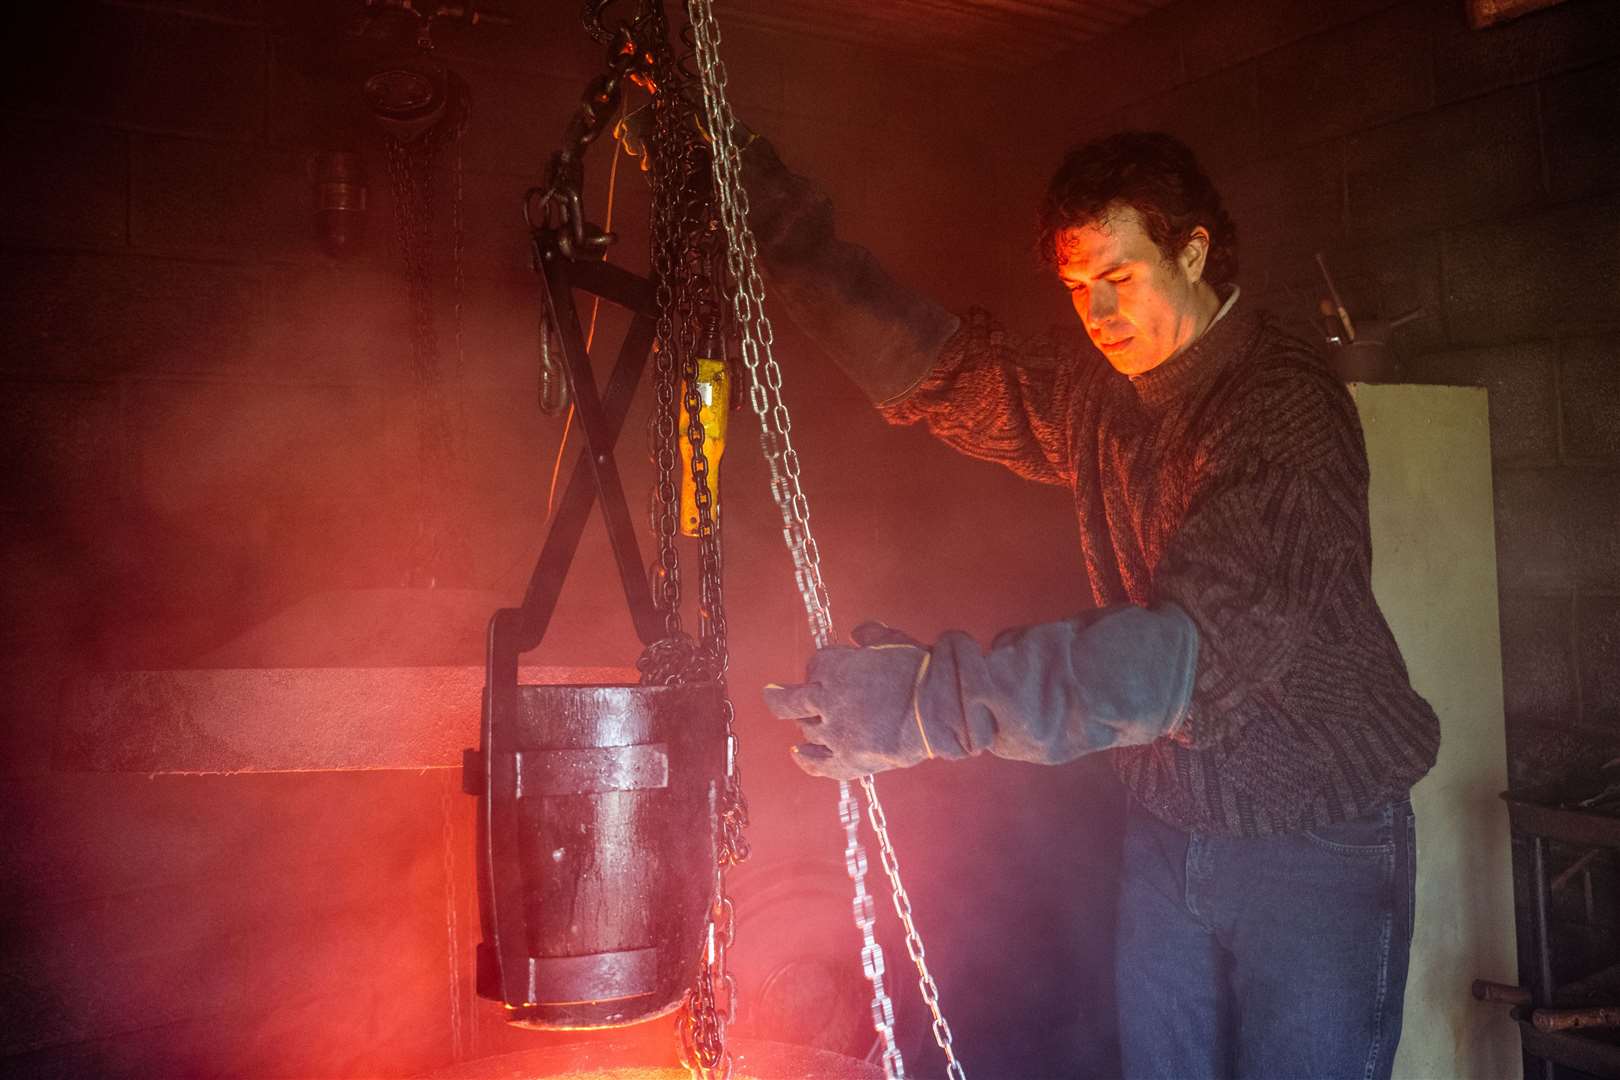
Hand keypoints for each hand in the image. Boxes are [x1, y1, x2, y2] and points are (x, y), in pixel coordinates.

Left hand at [762, 622, 933, 780]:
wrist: (941, 710)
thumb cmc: (920, 671)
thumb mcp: (893, 641)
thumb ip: (869, 636)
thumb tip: (857, 634)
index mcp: (834, 669)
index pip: (815, 665)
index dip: (822, 666)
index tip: (829, 667)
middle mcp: (827, 701)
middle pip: (791, 701)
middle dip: (781, 696)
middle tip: (774, 693)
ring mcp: (835, 734)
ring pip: (807, 729)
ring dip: (807, 723)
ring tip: (812, 721)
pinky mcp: (848, 761)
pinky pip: (817, 763)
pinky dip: (804, 759)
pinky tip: (796, 753)